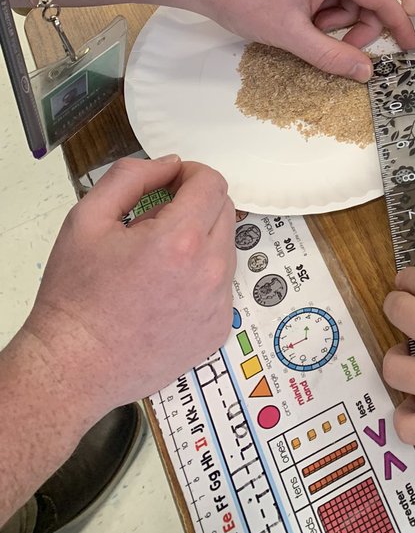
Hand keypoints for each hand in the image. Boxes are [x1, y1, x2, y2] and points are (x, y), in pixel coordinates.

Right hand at [22, 155, 235, 423]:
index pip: (212, 183)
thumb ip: (131, 177)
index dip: (189, 175)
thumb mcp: (87, 218)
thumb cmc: (75, 296)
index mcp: (181, 240)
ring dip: (199, 242)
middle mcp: (211, 272)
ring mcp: (219, 305)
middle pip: (224, 211)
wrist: (72, 368)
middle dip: (194, 205)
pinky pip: (221, 286)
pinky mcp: (217, 330)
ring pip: (224, 247)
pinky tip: (163, 294)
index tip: (169, 184)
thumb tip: (170, 165)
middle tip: (153, 224)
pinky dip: (199, 279)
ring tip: (155, 263)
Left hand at [196, 0, 414, 80]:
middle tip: (341, 50)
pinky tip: (300, 23)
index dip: (399, 25)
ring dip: (338, 21)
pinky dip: (323, 13)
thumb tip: (364, 72)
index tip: (410, 49)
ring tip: (307, 32)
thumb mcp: (290, 35)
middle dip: (361, 26)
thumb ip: (331, 56)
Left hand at [382, 269, 414, 449]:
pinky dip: (406, 418)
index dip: (408, 280)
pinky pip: (411, 426)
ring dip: (397, 360)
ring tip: (407, 361)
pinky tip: (412, 409)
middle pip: (399, 313)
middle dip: (397, 307)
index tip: (405, 283)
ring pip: (394, 368)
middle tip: (401, 311)